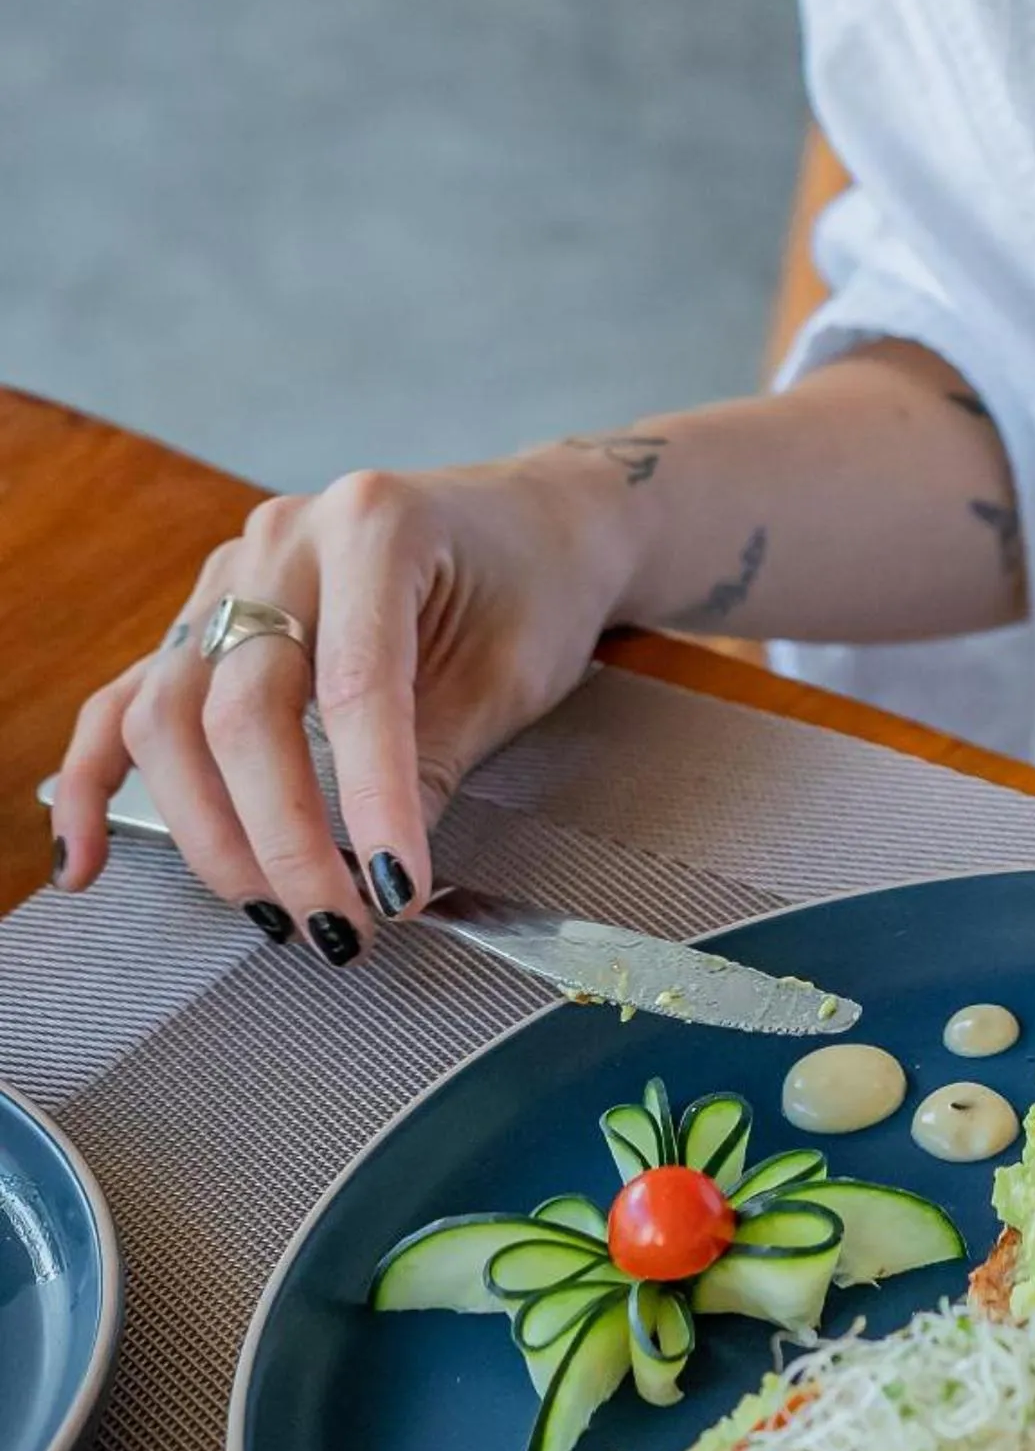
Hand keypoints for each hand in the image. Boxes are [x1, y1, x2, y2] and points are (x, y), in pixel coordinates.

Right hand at [50, 455, 632, 959]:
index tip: (394, 894)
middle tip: (337, 928)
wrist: (532, 522)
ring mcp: (227, 577)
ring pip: (170, 717)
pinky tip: (87, 863)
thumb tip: (375, 875)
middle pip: (241, 707)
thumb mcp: (511, 672)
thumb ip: (436, 761)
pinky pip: (124, 703)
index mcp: (372, 527)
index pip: (354, 687)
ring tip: (274, 914)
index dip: (371, 803)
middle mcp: (282, 541)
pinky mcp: (200, 620)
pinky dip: (98, 786)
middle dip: (282, 839)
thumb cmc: (532, 588)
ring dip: (211, 833)